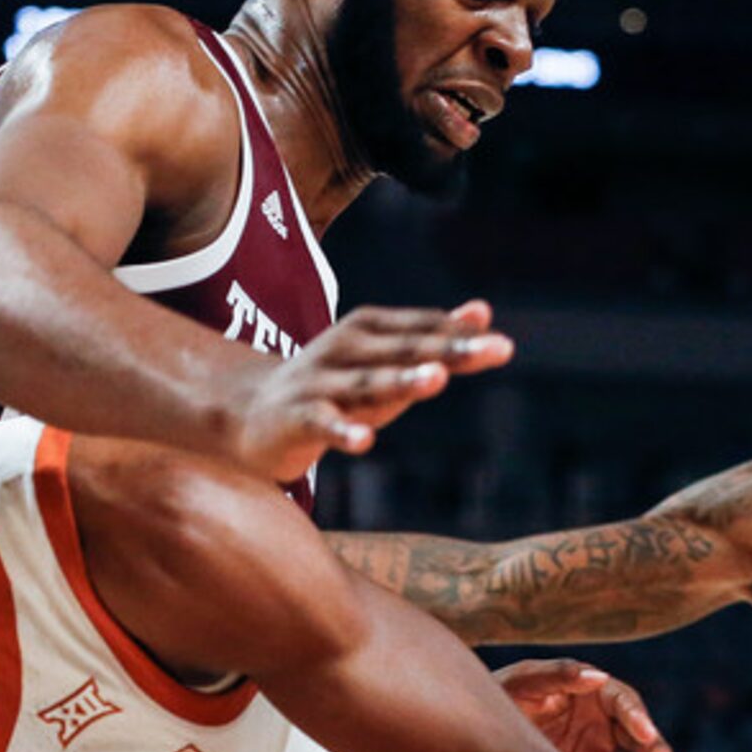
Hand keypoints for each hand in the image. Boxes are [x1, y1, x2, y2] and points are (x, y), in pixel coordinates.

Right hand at [224, 302, 511, 483]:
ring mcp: (317, 382)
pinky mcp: (295, 417)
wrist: (249, 414)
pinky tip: (366, 441)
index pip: (421, 330)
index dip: (459, 335)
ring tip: (436, 379)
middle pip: (403, 350)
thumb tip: (483, 311)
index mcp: (367, 330)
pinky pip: (322, 424)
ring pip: (365, 382)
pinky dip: (343, 431)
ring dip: (401, 380)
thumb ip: (431, 338)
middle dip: (448, 350)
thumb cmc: (332, 388)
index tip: (502, 344)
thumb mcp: (382, 361)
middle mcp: (343, 348)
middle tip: (493, 351)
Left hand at [494, 658, 679, 751]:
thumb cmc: (504, 696)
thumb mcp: (524, 681)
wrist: (478, 735)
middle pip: (637, 744)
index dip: (638, 717)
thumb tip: (597, 676)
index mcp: (597, 697)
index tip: (644, 732)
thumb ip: (558, 675)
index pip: (626, 705)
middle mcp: (604, 729)